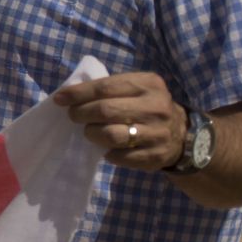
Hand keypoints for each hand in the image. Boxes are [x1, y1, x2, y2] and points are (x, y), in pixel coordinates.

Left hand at [52, 71, 186, 169]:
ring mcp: (158, 133)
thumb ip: (108, 88)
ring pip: (111, 135)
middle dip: (81, 113)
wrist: (181, 133)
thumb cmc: (145, 106)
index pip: (106, 87)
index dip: (78, 93)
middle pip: (106, 111)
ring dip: (92, 134)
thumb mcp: (135, 88)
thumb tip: (68, 95)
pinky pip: (120, 157)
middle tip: (73, 116)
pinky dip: (108, 153)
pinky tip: (107, 148)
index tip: (60, 99)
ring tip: (90, 132)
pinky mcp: (155, 155)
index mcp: (149, 84)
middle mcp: (156, 107)